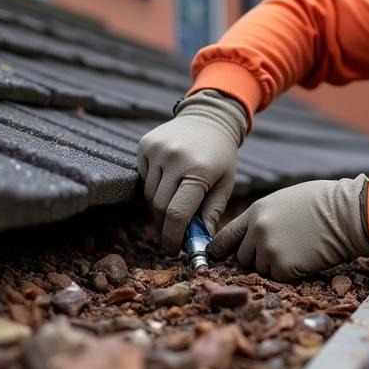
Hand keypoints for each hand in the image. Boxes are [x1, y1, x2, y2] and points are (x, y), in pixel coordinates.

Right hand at [137, 90, 247, 252]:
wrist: (209, 118)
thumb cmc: (221, 156)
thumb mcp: (225, 184)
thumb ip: (212, 213)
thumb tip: (201, 241)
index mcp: (199, 170)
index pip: (177, 213)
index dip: (173, 236)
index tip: (174, 250)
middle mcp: (175, 158)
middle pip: (160, 207)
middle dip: (165, 226)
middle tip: (173, 236)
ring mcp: (157, 150)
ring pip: (149, 194)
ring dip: (159, 209)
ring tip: (173, 211)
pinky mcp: (145, 145)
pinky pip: (143, 177)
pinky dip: (153, 188)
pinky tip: (167, 185)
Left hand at [209, 176, 368, 281]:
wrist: (348, 213)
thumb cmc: (324, 202)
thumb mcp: (284, 201)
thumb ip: (264, 218)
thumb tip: (250, 235)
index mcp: (255, 212)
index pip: (225, 237)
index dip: (222, 250)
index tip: (219, 257)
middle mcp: (257, 231)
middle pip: (242, 258)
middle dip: (257, 259)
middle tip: (282, 250)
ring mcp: (269, 250)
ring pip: (261, 270)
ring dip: (277, 266)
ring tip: (299, 249)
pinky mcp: (284, 267)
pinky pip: (280, 278)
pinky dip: (293, 274)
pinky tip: (307, 257)